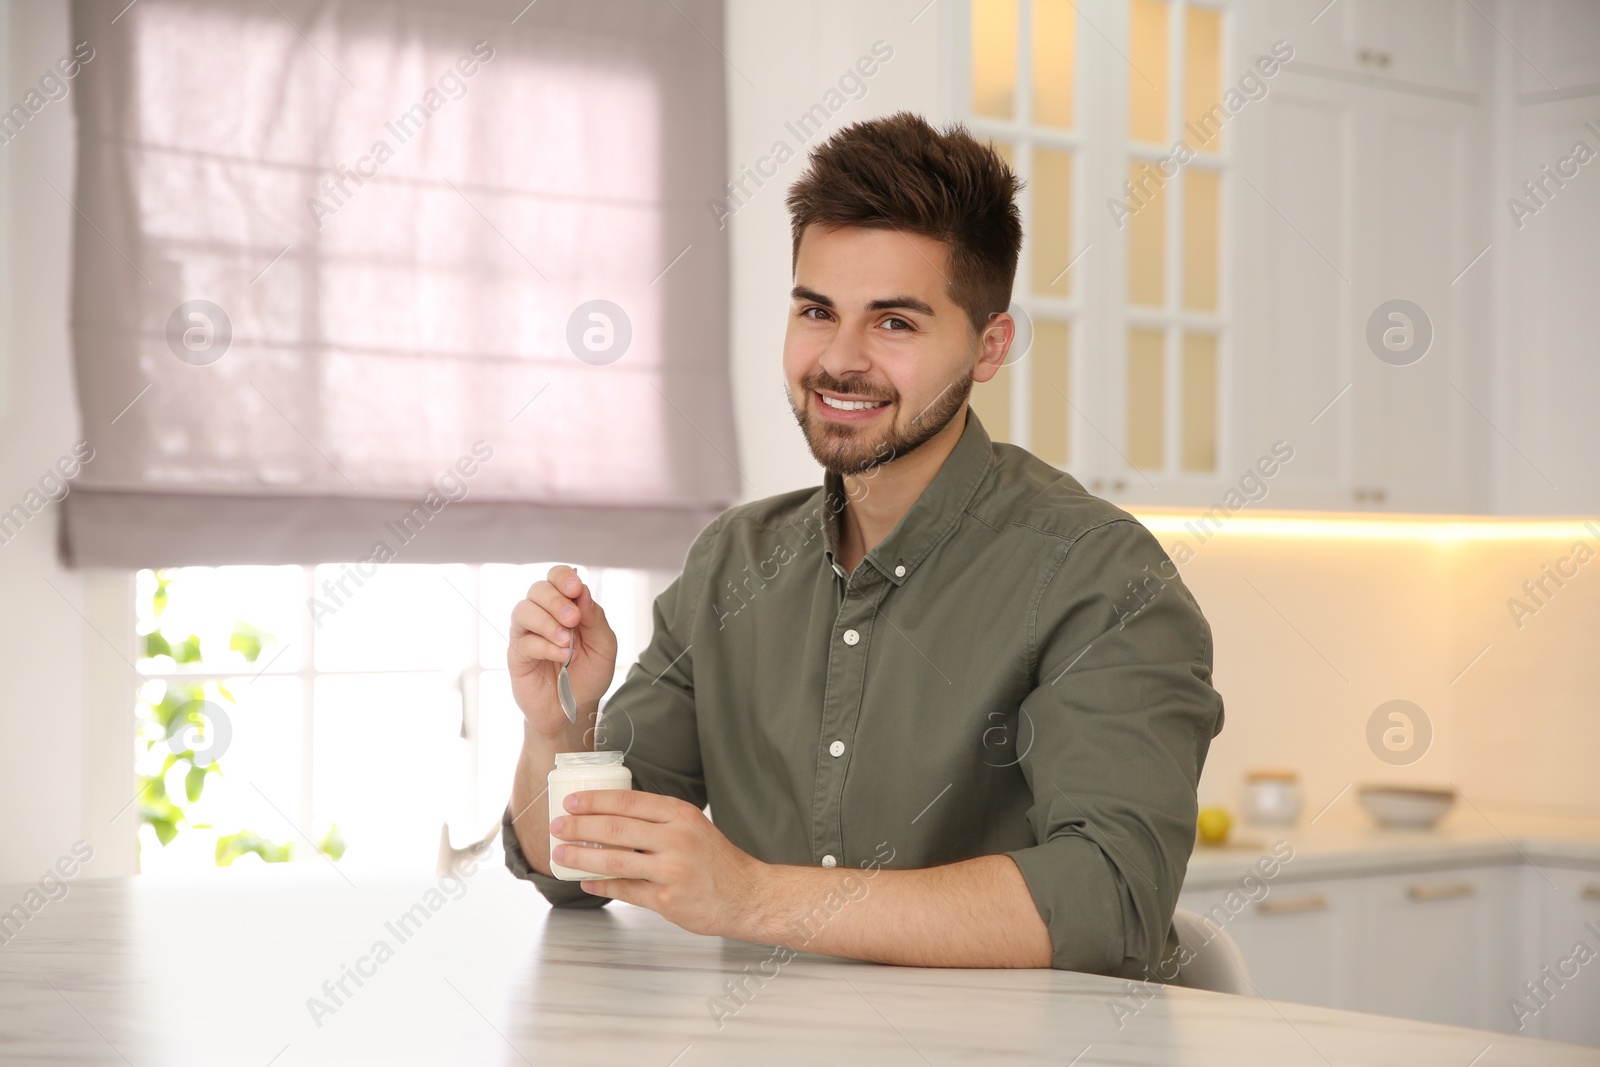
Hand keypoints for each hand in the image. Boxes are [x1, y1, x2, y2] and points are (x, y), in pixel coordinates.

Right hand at [508, 565, 618, 738]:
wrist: (575, 709)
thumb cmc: (589, 674)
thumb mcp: (604, 646)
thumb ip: (595, 618)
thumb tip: (582, 591)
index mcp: (566, 606)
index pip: (557, 577)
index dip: (563, 578)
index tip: (576, 590)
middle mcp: (543, 614)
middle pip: (538, 589)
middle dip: (556, 600)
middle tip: (573, 619)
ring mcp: (527, 634)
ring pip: (523, 610)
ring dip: (547, 622)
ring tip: (567, 641)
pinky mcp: (517, 654)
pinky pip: (523, 641)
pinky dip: (544, 646)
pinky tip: (561, 656)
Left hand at [549, 790, 769, 939]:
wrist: (748, 895)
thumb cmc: (717, 860)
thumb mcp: (693, 826)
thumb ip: (658, 821)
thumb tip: (612, 816)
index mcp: (680, 815)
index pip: (628, 801)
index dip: (595, 801)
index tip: (572, 802)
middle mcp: (676, 839)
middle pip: (616, 828)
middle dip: (579, 827)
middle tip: (557, 827)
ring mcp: (671, 870)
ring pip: (614, 859)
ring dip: (581, 857)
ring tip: (560, 855)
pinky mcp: (667, 900)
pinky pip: (625, 890)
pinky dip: (601, 885)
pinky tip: (585, 881)